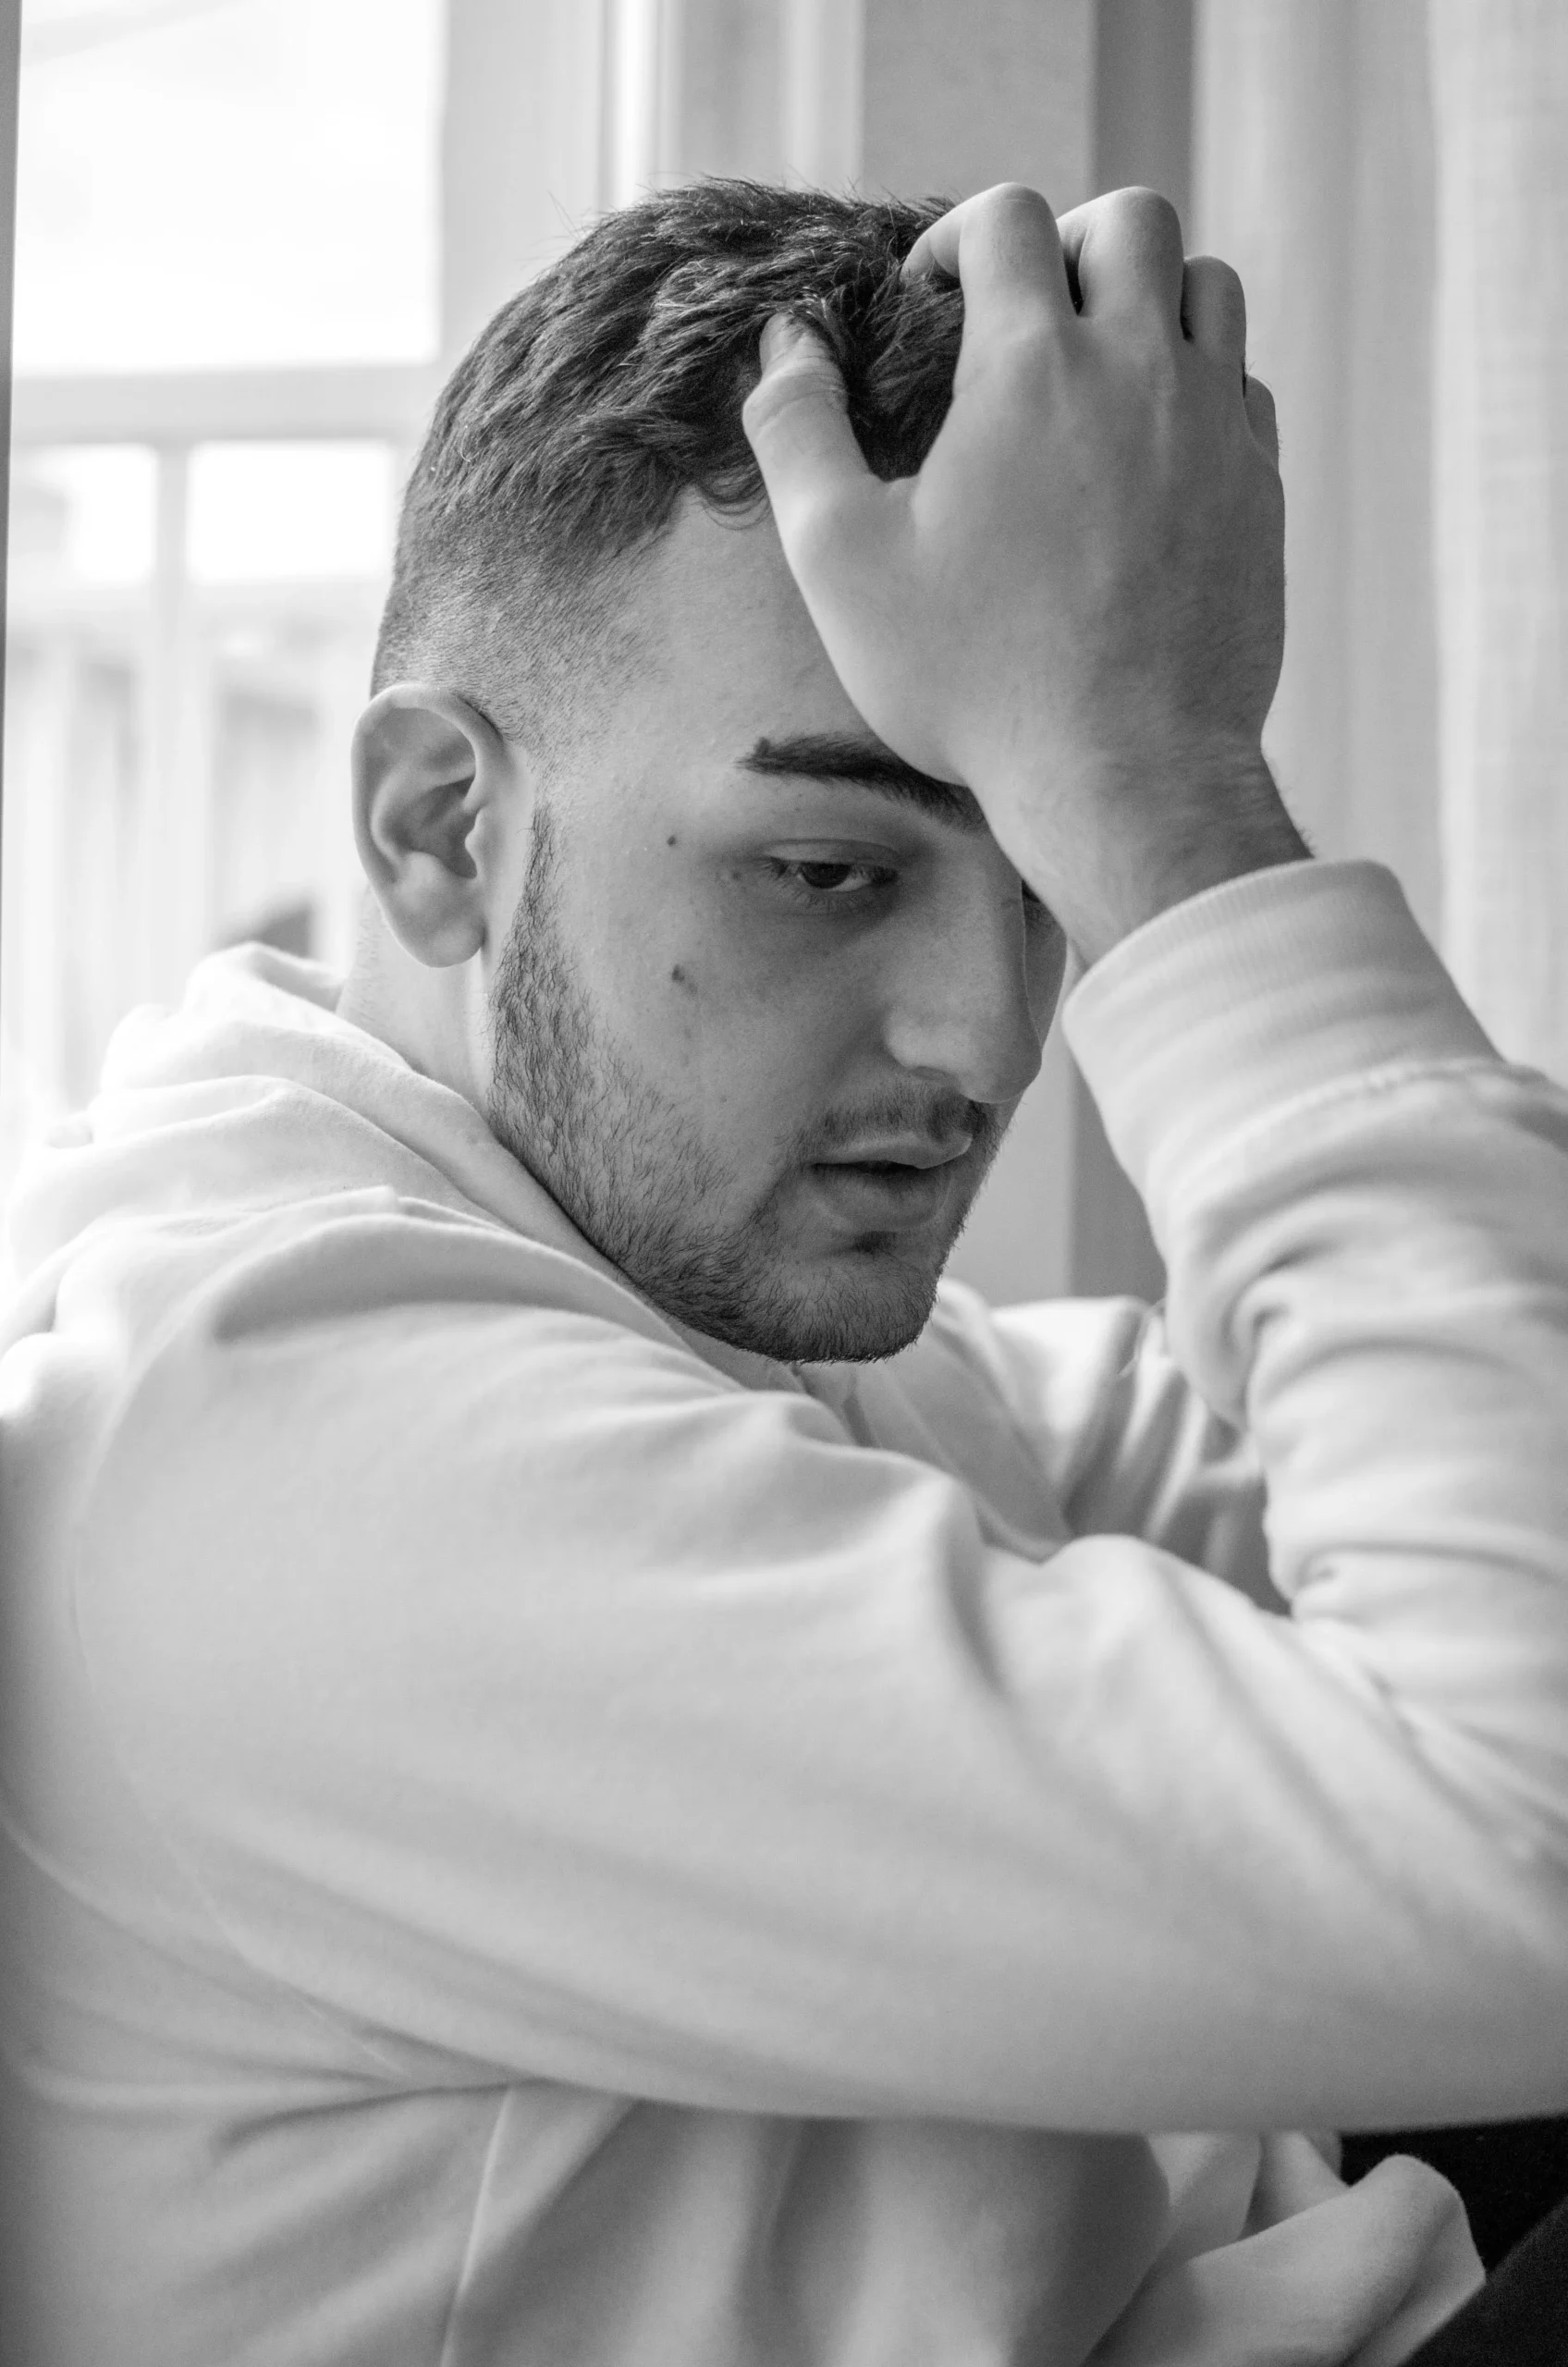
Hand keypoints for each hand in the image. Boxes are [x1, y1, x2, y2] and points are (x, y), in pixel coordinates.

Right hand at [742, 184, 1305, 959]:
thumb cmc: (974, 679)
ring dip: (1145, 296)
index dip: (956, 237)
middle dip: (1065, 241)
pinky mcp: (1264, 489)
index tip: (931, 299)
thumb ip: (796, 432)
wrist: (1126, 774)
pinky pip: (1245, 382)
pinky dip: (1198, 380)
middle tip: (1022, 310)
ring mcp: (1218, 426)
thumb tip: (785, 342)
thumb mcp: (841, 561)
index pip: (1008, 217)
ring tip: (1092, 364)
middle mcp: (1141, 369)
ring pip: (1205, 286)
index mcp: (1032, 366)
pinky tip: (1147, 447)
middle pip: (1129, 219)